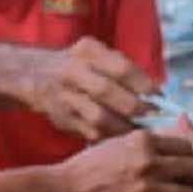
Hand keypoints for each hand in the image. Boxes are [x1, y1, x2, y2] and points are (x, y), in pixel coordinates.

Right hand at [26, 38, 154, 140]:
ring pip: (98, 116)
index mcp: (86, 52)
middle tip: (154, 116)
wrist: (33, 76)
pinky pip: (90, 133)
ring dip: (123, 126)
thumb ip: (121, 66)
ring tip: (141, 131)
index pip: (119, 66)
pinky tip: (123, 139)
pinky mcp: (62, 119)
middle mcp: (72, 72)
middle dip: (134, 106)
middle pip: (106, 91)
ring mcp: (65, 98)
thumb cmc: (77, 64)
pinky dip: (110, 137)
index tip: (159, 95)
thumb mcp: (95, 53)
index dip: (142, 83)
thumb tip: (155, 91)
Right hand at [55, 129, 192, 191]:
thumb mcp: (117, 143)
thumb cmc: (88, 166)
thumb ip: (144, 144)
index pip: (186, 145)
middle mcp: (150, 162)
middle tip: (185, 181)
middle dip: (192, 176)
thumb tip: (172, 143)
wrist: (65, 191)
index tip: (183, 162)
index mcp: (144, 140)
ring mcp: (148, 188)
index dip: (187, 155)